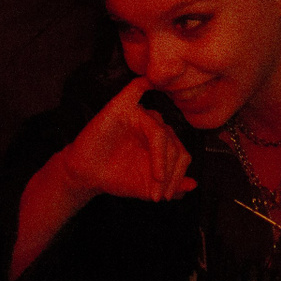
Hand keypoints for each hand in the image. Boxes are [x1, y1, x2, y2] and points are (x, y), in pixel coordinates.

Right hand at [62, 75, 195, 201]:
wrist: (87, 176)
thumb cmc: (117, 178)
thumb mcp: (148, 188)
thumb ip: (171, 186)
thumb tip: (193, 185)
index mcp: (165, 143)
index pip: (182, 155)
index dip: (177, 177)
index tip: (164, 196)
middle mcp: (155, 127)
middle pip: (174, 144)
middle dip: (169, 172)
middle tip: (157, 192)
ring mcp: (140, 116)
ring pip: (161, 132)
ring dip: (161, 158)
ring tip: (155, 179)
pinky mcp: (121, 108)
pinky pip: (135, 90)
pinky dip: (144, 84)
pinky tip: (151, 83)